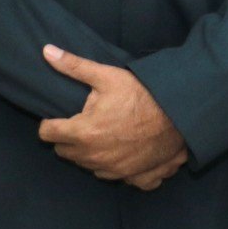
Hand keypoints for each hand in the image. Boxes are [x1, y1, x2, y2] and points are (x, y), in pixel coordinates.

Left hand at [37, 45, 186, 183]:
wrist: (181, 113)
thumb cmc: (143, 94)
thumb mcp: (108, 76)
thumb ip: (74, 66)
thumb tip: (46, 51)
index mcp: (82, 133)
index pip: (47, 134)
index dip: (52, 122)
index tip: (62, 116)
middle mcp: (93, 157)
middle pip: (64, 152)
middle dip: (70, 138)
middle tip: (87, 120)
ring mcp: (113, 171)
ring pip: (87, 165)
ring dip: (90, 152)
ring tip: (106, 133)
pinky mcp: (133, 178)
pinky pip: (114, 177)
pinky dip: (114, 166)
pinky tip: (123, 151)